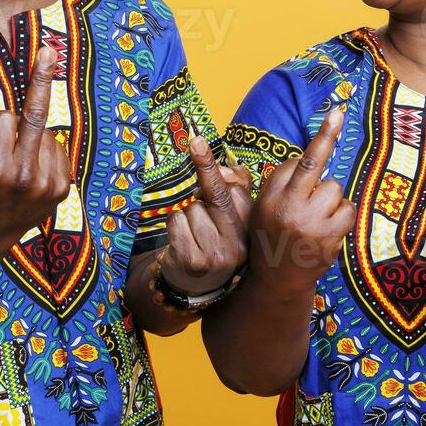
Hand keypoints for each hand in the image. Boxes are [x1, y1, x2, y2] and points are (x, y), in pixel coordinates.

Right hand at [0, 46, 71, 252]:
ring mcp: (49, 183)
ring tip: (17, 167)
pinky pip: (57, 148)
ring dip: (31, 138)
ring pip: (46, 132)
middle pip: (37, 114)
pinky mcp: (63, 188)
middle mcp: (26, 175)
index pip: (3, 117)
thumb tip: (13, 105)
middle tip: (48, 50)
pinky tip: (32, 172)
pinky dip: (44, 151)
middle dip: (41, 79)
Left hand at [159, 136, 251, 294]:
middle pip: (215, 195)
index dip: (212, 166)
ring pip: (192, 209)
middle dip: (202, 182)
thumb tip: (221, 168)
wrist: (195, 286)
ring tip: (194, 234)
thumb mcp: (231, 215)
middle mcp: (240, 244)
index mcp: (251, 230)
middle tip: (195, 159)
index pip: (235, 188)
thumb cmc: (213, 239)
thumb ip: (234, 184)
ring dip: (187, 215)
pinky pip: (176, 222)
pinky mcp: (194, 263)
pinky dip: (174, 226)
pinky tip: (182, 242)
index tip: (196, 140)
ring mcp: (218, 256)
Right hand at [251, 109, 353, 289]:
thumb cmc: (272, 239)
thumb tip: (304, 157)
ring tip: (318, 216)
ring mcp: (309, 223)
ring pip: (333, 188)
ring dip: (331, 198)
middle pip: (311, 163)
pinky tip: (330, 226)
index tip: (334, 114)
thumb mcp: (263, 211)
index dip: (312, 145)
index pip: (292, 162)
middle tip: (337, 113)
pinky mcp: (328, 238)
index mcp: (269, 198)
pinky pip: (347, 209)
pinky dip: (342, 214)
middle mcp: (286, 207)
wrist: (277, 282)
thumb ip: (280, 186)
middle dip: (326, 136)